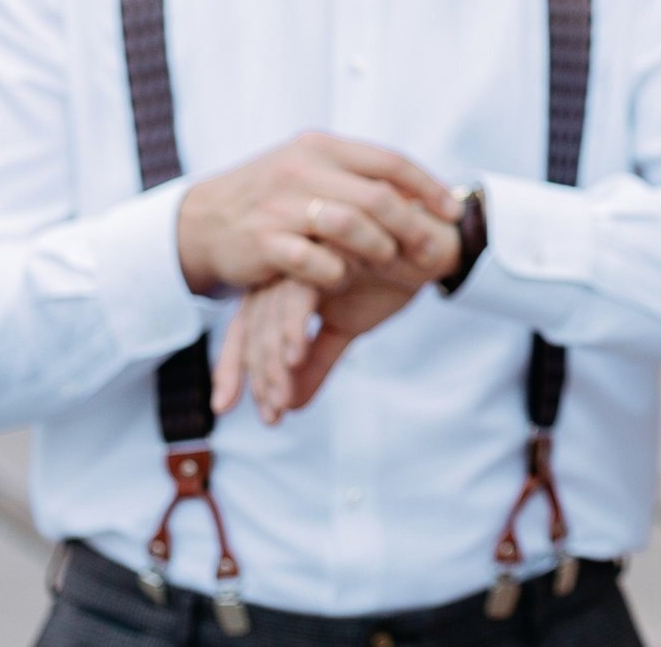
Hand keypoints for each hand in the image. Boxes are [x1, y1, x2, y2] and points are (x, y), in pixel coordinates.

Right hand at [177, 132, 460, 294]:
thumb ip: (354, 174)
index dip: (427, 187)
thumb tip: (419, 189)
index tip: (451, 211)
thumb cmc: (271, 197)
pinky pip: (316, 261)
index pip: (389, 161)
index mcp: (321, 147)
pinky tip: (343, 278)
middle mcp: (302, 169)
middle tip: (430, 249)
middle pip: (377, 197)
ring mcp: (280, 205)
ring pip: (351, 226)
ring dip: (378, 247)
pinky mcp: (262, 241)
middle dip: (411, 225)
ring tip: (389, 260)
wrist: (200, 221)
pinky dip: (337, 272)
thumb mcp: (309, 169)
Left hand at [209, 267, 428, 423]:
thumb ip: (318, 360)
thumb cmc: (389, 278)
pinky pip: (300, 290)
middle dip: (259, 372)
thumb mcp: (349, 325)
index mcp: (285, 280)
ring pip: (272, 310)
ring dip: (274, 358)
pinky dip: (293, 324)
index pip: (248, 325)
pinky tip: (294, 355)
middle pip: (255, 322)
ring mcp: (305, 253)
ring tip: (279, 396)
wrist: (435, 248)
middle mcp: (287, 265)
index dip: (233, 364)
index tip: (225, 405)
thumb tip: (291, 406)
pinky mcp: (328, 246)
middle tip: (270, 414)